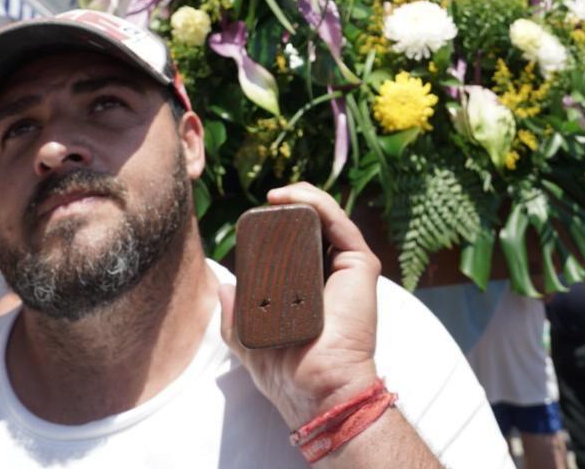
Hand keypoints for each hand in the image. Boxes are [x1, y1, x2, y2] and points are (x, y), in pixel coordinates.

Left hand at [219, 183, 380, 428]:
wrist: (316, 388)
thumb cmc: (286, 372)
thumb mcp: (249, 338)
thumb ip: (235, 315)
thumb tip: (225, 287)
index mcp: (310, 289)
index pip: (297, 246)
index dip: (278, 227)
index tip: (254, 220)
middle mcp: (332, 275)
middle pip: (313, 227)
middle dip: (290, 208)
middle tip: (265, 204)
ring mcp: (348, 268)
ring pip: (327, 219)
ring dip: (302, 198)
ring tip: (275, 195)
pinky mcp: (360, 265)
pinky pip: (339, 223)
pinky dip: (318, 202)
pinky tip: (294, 196)